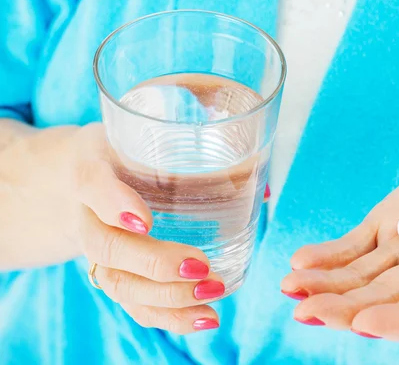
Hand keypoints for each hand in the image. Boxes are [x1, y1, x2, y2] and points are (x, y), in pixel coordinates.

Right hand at [3, 122, 222, 333]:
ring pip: (118, 283)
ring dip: (166, 297)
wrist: (78, 181)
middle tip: (200, 266)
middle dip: (154, 263)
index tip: (144, 221)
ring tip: (212, 294)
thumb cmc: (127, 155)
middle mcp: (86, 213)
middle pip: (107, 246)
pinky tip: (204, 319)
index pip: (91, 182)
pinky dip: (167, 316)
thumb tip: (260, 190)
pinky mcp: (112, 273)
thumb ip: (198, 156)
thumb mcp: (149, 138)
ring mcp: (95, 249)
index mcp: (90, 166)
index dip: (113, 202)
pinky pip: (131, 303)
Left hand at [282, 134, 398, 339]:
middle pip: (387, 300)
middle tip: (308, 312)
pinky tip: (299, 265)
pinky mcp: (391, 224)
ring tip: (291, 290)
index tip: (367, 325)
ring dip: (327, 286)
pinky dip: (329, 257)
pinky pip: (355, 247)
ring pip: (362, 277)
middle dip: (347, 308)